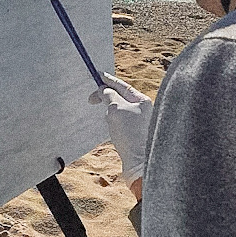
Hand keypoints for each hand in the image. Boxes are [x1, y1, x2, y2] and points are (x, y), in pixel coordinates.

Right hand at [90, 73, 152, 187]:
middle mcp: (144, 110)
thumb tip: (103, 90)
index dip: (108, 80)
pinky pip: (120, 123)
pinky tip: (112, 132)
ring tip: (108, 121)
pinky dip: (112, 123)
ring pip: (119, 110)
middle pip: (121, 97)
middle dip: (106, 97)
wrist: (139, 162)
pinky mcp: (135, 135)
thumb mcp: (116, 109)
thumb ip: (109, 96)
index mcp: (142, 101)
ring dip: (109, 112)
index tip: (97, 74)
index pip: (122, 85)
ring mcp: (140, 122)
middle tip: (91, 99)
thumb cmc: (130, 134)